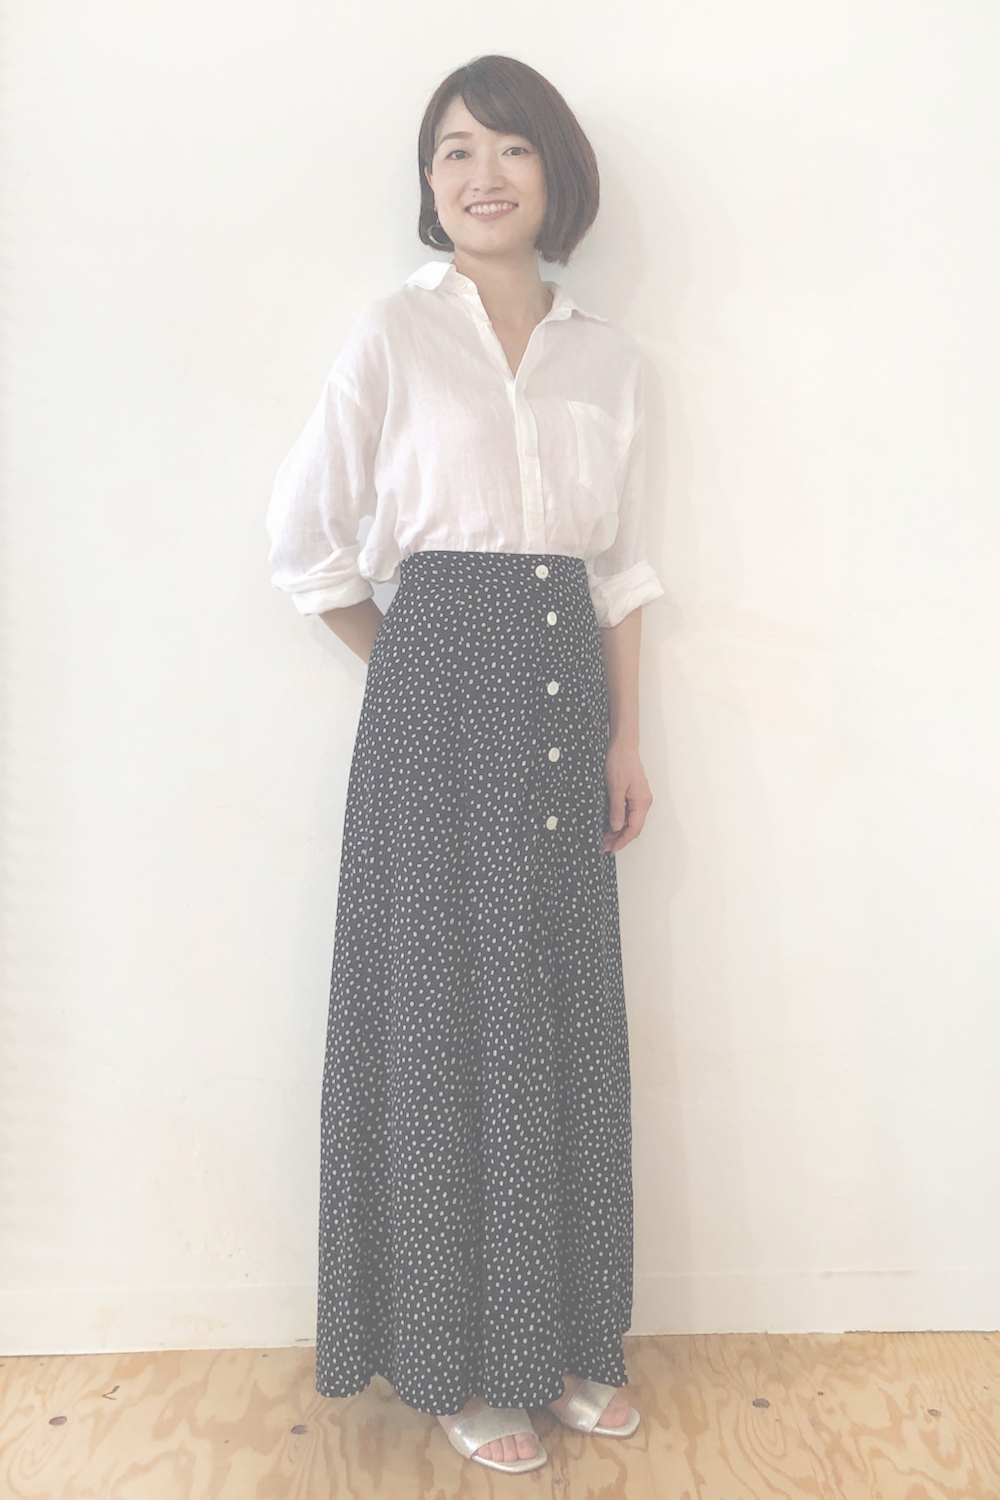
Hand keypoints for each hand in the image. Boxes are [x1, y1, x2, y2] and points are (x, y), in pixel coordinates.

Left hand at [602, 738, 651, 852]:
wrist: (623, 744)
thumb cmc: (620, 761)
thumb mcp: (615, 787)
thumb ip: (617, 809)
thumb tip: (616, 827)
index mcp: (642, 801)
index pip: (634, 828)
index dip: (622, 840)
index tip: (611, 848)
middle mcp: (643, 801)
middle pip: (633, 827)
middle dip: (619, 838)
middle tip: (604, 845)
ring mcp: (639, 797)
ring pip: (630, 820)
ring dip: (618, 830)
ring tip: (604, 837)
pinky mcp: (633, 793)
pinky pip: (628, 812)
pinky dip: (619, 820)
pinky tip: (609, 824)